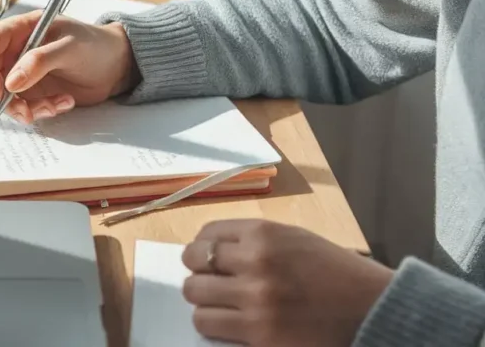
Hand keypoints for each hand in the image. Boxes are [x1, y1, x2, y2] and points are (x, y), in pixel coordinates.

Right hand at [0, 10, 139, 123]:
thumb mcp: (71, 47)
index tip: (0, 91)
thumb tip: (10, 83)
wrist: (116, 65)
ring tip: (55, 106)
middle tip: (26, 112)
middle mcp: (14, 51)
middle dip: (4, 99)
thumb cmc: (95, 45)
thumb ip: (40, 61)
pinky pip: (23, 108)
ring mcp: (21, 73)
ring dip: (25, 108)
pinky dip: (41, 111)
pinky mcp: (32, 92)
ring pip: (3, 97)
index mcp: (19, 30)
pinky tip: (64, 102)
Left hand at [181, 219, 392, 346]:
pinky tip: (231, 324)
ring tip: (220, 305)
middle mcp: (255, 262)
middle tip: (212, 283)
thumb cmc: (337, 272)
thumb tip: (210, 249)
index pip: (206, 234)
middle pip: (194, 263)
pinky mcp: (259, 334)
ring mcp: (255, 300)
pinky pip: (210, 326)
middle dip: (199, 273)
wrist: (373, 310)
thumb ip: (254, 241)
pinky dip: (214, 326)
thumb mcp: (295, 239)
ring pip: (196, 297)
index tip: (207, 258)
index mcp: (264, 234)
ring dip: (204, 301)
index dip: (202, 247)